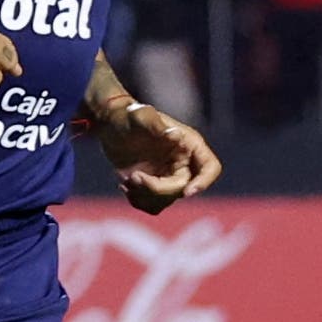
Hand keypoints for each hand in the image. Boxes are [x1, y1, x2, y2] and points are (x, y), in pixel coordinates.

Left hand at [94, 94, 219, 211]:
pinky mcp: (155, 187)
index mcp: (189, 144)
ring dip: (145, 195)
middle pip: (183, 189)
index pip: (210, 167)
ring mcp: (169, 177)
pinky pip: (154, 205)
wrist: (111, 125)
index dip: (204, 182)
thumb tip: (175, 135)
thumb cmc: (127, 115)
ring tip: (126, 179)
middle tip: (134, 176)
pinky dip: (138, 201)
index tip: (186, 192)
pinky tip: (124, 185)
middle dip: (157, 188)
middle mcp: (184, 162)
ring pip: (167, 200)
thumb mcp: (139, 115)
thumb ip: (156, 124)